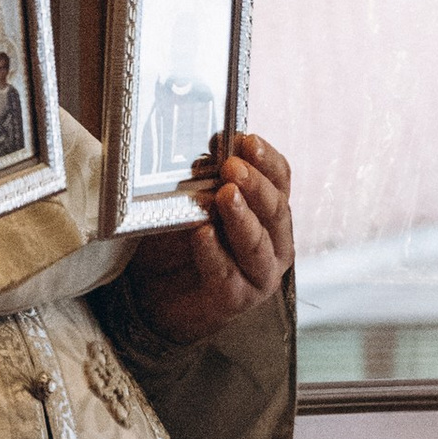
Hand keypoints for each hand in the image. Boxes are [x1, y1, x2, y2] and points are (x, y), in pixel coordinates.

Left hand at [123, 133, 294, 346]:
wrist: (156, 294)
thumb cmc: (180, 242)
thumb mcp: (191, 201)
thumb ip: (205, 179)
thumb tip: (209, 150)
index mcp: (271, 212)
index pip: (281, 179)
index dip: (267, 159)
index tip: (247, 139)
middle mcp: (275, 243)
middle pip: (276, 210)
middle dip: (256, 186)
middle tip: (233, 168)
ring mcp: (260, 274)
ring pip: (258, 244)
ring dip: (241, 218)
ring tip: (225, 195)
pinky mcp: (236, 299)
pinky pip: (226, 273)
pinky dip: (213, 253)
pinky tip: (202, 234)